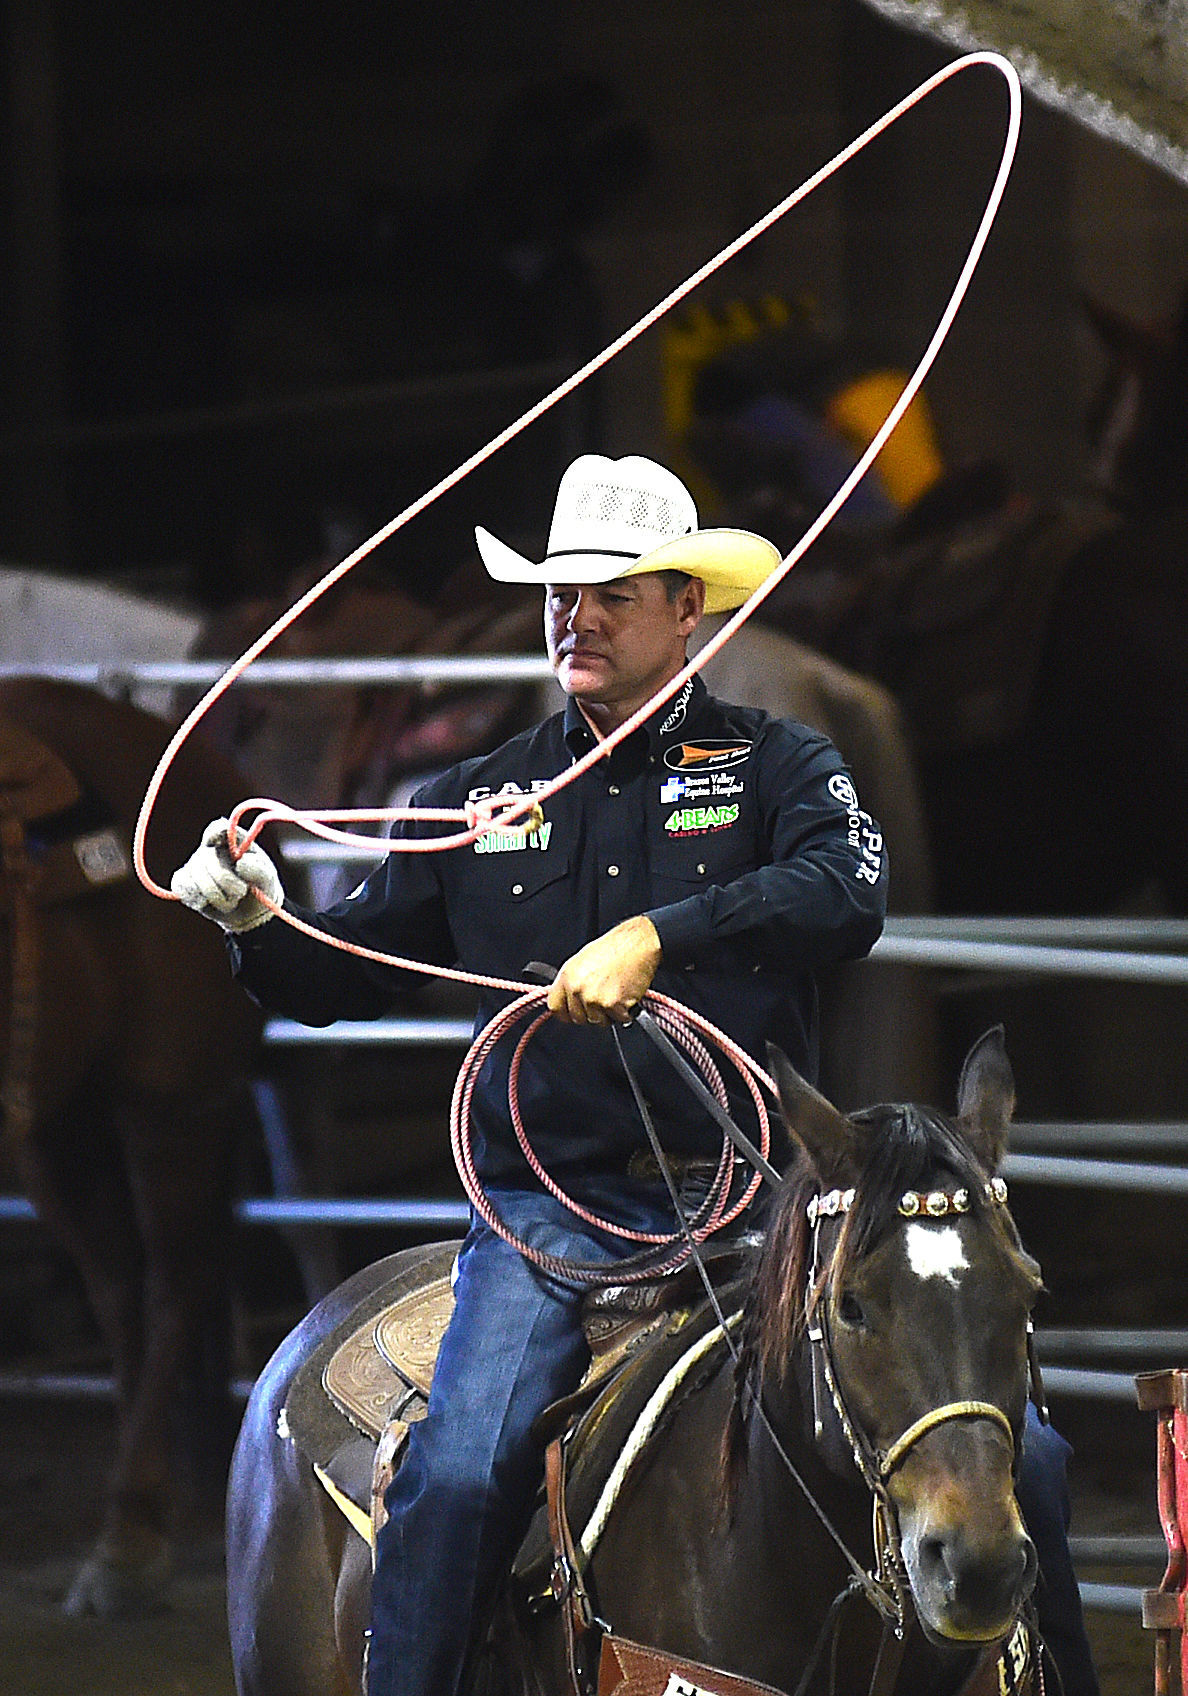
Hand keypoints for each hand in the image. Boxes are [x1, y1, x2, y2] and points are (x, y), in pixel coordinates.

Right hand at [170, 817, 282, 931]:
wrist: (251, 912)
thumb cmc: (260, 887)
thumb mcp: (268, 878)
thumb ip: (258, 869)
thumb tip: (240, 863)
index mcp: (231, 841)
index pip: (218, 828)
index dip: (216, 834)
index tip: (225, 848)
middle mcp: (210, 849)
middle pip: (206, 858)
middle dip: (224, 879)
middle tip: (241, 891)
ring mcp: (195, 865)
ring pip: (193, 876)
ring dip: (215, 894)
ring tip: (231, 900)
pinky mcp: (185, 884)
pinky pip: (183, 887)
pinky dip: (200, 899)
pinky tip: (212, 903)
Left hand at [548, 915, 661, 1026]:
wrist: (638, 943)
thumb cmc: (615, 948)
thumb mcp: (583, 961)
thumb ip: (572, 982)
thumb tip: (566, 997)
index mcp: (567, 976)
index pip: (555, 1007)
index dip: (566, 1013)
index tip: (574, 1013)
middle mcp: (577, 988)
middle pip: (578, 1018)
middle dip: (591, 1013)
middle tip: (604, 997)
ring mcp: (593, 998)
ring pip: (598, 1021)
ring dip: (609, 1014)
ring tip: (617, 992)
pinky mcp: (612, 1005)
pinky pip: (618, 1019)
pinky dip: (626, 1012)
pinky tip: (627, 993)